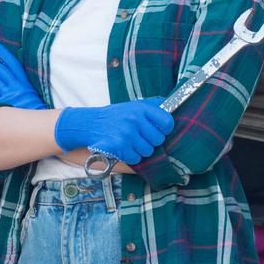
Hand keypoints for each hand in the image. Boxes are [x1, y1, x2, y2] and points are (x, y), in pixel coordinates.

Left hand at [0, 43, 45, 109]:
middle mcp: (16, 87)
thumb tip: (16, 67)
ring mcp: (8, 96)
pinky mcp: (1, 105)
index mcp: (24, 83)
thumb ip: (23, 82)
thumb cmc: (34, 111)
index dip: (3, 54)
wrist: (38, 127)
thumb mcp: (32, 94)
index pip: (13, 64)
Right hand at [54, 99, 174, 164]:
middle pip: (158, 140)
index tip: (159, 130)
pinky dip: (131, 156)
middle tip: (140, 136)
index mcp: (141, 108)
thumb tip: (172, 105)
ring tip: (131, 141)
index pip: (167, 122)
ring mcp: (127, 134)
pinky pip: (136, 158)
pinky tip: (124, 148)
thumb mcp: (134, 105)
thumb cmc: (116, 116)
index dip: (165, 129)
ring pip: (148, 151)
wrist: (91, 123)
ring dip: (140, 149)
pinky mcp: (119, 146)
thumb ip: (153, 105)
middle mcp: (135, 120)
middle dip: (151, 141)